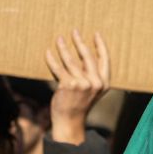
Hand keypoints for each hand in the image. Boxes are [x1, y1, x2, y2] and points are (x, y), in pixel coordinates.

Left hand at [44, 29, 110, 144]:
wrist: (70, 122)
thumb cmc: (79, 104)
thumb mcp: (91, 90)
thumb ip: (91, 75)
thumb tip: (83, 53)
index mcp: (104, 83)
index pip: (104, 59)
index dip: (100, 45)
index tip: (96, 33)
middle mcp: (95, 82)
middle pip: (87, 56)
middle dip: (80, 42)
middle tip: (74, 31)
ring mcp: (82, 84)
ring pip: (71, 60)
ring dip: (63, 47)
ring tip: (59, 39)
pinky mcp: (68, 85)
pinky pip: (58, 68)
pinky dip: (51, 59)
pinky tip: (47, 52)